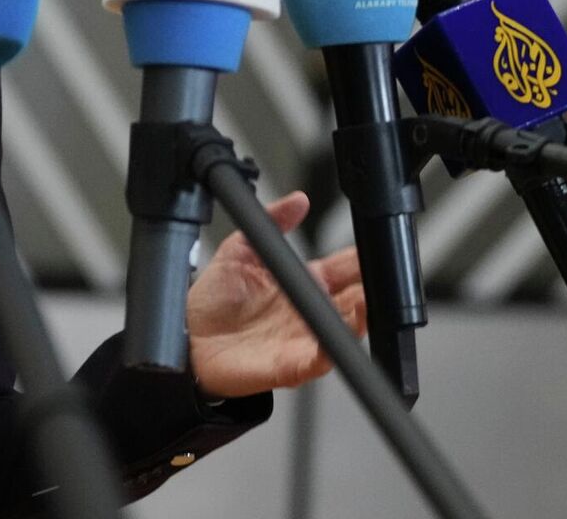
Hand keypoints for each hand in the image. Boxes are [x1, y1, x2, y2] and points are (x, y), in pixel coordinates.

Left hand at [186, 191, 364, 399]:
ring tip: (365, 302)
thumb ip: (271, 222)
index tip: (376, 249)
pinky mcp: (292, 365)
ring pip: (346, 329)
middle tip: (379, 277)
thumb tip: (298, 200)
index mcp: (303, 282)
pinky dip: (329, 351)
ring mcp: (304, 338)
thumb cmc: (213, 300)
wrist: (187, 338)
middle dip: (372, 288)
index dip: (363, 259)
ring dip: (360, 318)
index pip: (345, 268)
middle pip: (355, 298)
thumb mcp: (240, 249)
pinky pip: (319, 361)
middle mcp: (309, 311)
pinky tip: (332, 340)